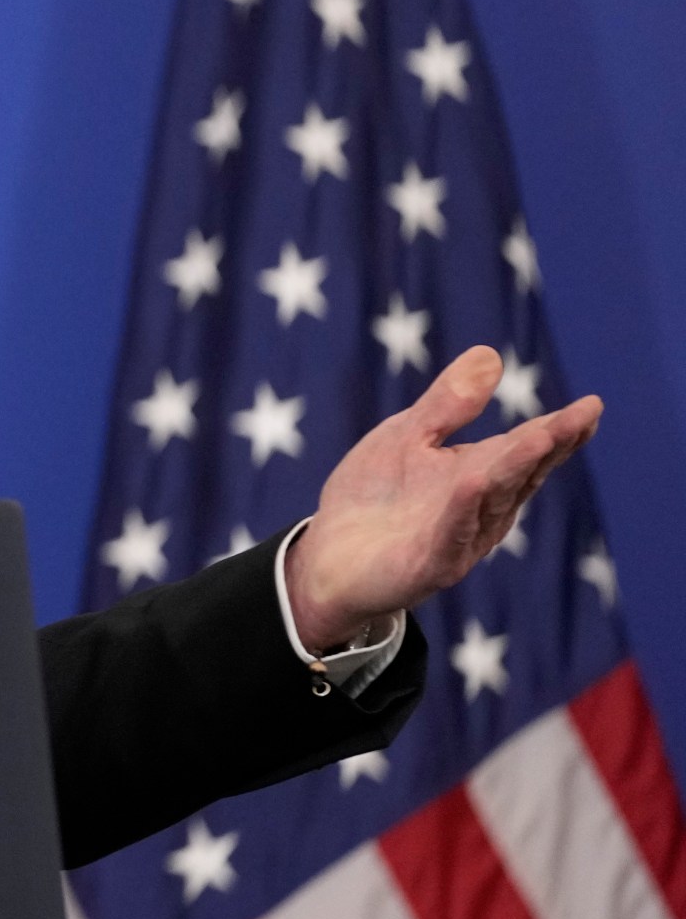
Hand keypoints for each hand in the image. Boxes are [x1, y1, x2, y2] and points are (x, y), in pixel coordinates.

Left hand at [286, 346, 601, 653]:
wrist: (328, 557)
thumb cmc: (374, 496)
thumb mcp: (407, 436)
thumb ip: (447, 404)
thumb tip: (489, 354)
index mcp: (481, 473)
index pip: (526, 447)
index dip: (559, 428)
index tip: (590, 405)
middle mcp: (482, 507)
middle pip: (520, 470)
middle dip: (550, 444)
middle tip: (583, 417)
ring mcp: (460, 537)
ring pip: (492, 498)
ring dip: (516, 467)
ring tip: (541, 436)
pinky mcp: (431, 564)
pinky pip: (450, 533)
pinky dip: (463, 508)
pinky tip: (473, 482)